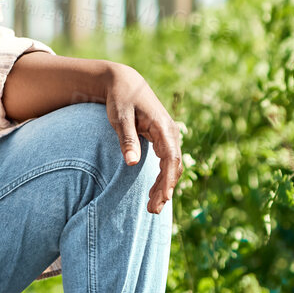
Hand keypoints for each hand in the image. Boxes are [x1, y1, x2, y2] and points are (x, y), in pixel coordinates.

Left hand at [102, 63, 182, 213]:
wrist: (123, 82)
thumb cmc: (120, 99)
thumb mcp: (120, 117)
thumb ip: (127, 139)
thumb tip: (131, 163)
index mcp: (162, 126)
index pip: (170, 158)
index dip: (167, 180)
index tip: (163, 197)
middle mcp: (170, 131)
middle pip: (173, 166)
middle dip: (165, 189)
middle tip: (153, 210)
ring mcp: (168, 135)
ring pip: (172, 166)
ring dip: (164, 186)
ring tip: (153, 206)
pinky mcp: (163, 138)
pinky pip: (168, 162)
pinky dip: (163, 177)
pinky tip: (155, 192)